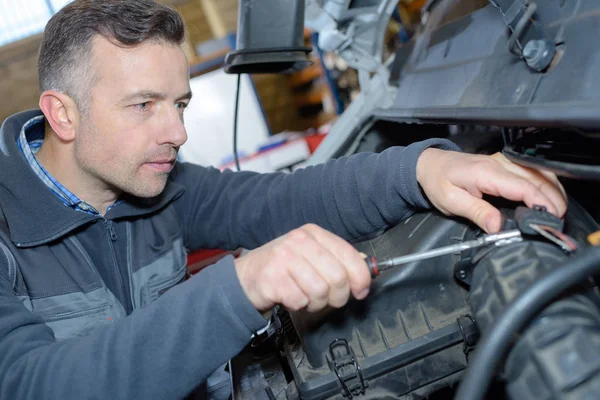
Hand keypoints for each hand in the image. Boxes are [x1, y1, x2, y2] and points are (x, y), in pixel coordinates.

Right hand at [235, 224, 370, 311]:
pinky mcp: (272, 277)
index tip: (361, 291)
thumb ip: (337, 259)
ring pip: (320, 291)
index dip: (361, 277)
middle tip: (329, 300)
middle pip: (337, 277)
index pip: (349, 255)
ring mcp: (284, 258)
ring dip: (316, 303)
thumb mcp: (311, 256)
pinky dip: (298, 305)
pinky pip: (300, 300)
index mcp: (313, 233)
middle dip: (337, 296)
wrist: (245, 278)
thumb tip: (366, 267)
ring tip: (305, 297)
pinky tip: (290, 298)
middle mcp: (299, 241)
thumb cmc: (282, 269)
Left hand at [416, 149, 566, 232]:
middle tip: (558, 222)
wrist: (429, 164)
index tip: (549, 220)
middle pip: (537, 179)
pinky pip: (532, 170)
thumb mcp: (451, 201)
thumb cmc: (437, 181)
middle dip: (553, 200)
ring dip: (553, 191)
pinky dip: (545, 183)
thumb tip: (496, 226)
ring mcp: (504, 161)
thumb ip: (476, 212)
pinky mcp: (505, 163)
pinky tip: (549, 196)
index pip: (523, 187)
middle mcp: (499, 163)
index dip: (541, 204)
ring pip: (539, 172)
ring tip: (558, 212)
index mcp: (486, 173)